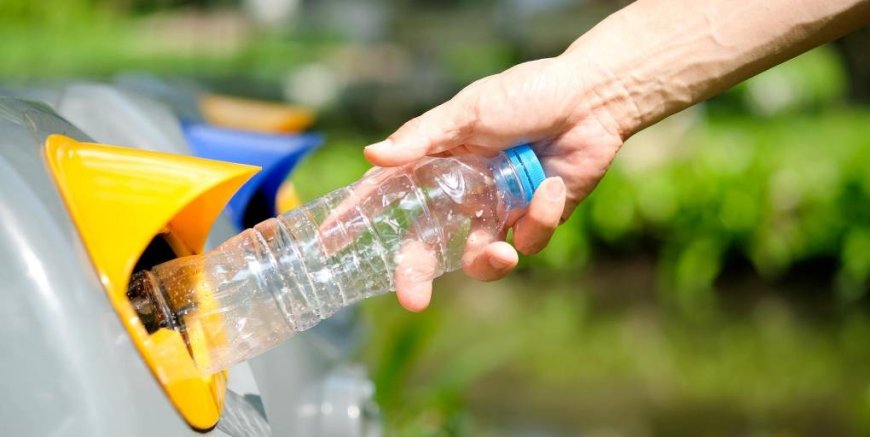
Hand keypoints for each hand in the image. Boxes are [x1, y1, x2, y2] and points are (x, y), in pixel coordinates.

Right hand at [365, 54, 627, 310]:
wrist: (590, 100)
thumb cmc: (526, 94)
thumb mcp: (469, 111)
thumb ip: (422, 138)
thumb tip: (372, 157)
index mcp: (438, 163)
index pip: (389, 194)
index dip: (358, 217)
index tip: (330, 242)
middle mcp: (462, 192)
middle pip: (426, 243)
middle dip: (415, 274)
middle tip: (413, 300)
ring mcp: (497, 210)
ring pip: (479, 258)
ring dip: (489, 262)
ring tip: (503, 254)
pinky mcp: (533, 220)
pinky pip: (527, 240)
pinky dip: (539, 217)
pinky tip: (550, 185)